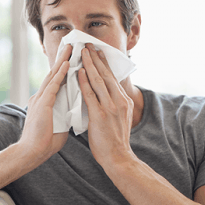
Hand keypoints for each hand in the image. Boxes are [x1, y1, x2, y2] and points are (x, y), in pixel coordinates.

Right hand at [19, 44, 71, 161]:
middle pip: (53, 74)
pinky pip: (54, 86)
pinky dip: (60, 74)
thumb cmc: (45, 142)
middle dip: (62, 59)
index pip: (55, 81)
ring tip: (70, 48)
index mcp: (45, 102)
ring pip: (53, 76)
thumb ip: (65, 113)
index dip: (62, 69)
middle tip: (70, 45)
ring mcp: (41, 99)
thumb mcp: (59, 124)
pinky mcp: (43, 104)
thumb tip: (75, 110)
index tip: (70, 58)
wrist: (32, 152)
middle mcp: (41, 97)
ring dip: (62, 61)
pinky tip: (67, 64)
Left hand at [78, 43, 134, 165]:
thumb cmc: (115, 141)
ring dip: (89, 64)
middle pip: (106, 75)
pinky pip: (91, 94)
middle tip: (88, 45)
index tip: (97, 52)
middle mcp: (119, 101)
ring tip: (82, 52)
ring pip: (98, 81)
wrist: (119, 158)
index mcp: (124, 101)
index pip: (112, 78)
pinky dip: (85, 82)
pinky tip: (79, 72)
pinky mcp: (101, 115)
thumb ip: (113, 105)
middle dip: (96, 59)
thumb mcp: (119, 119)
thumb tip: (104, 96)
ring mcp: (111, 107)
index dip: (103, 64)